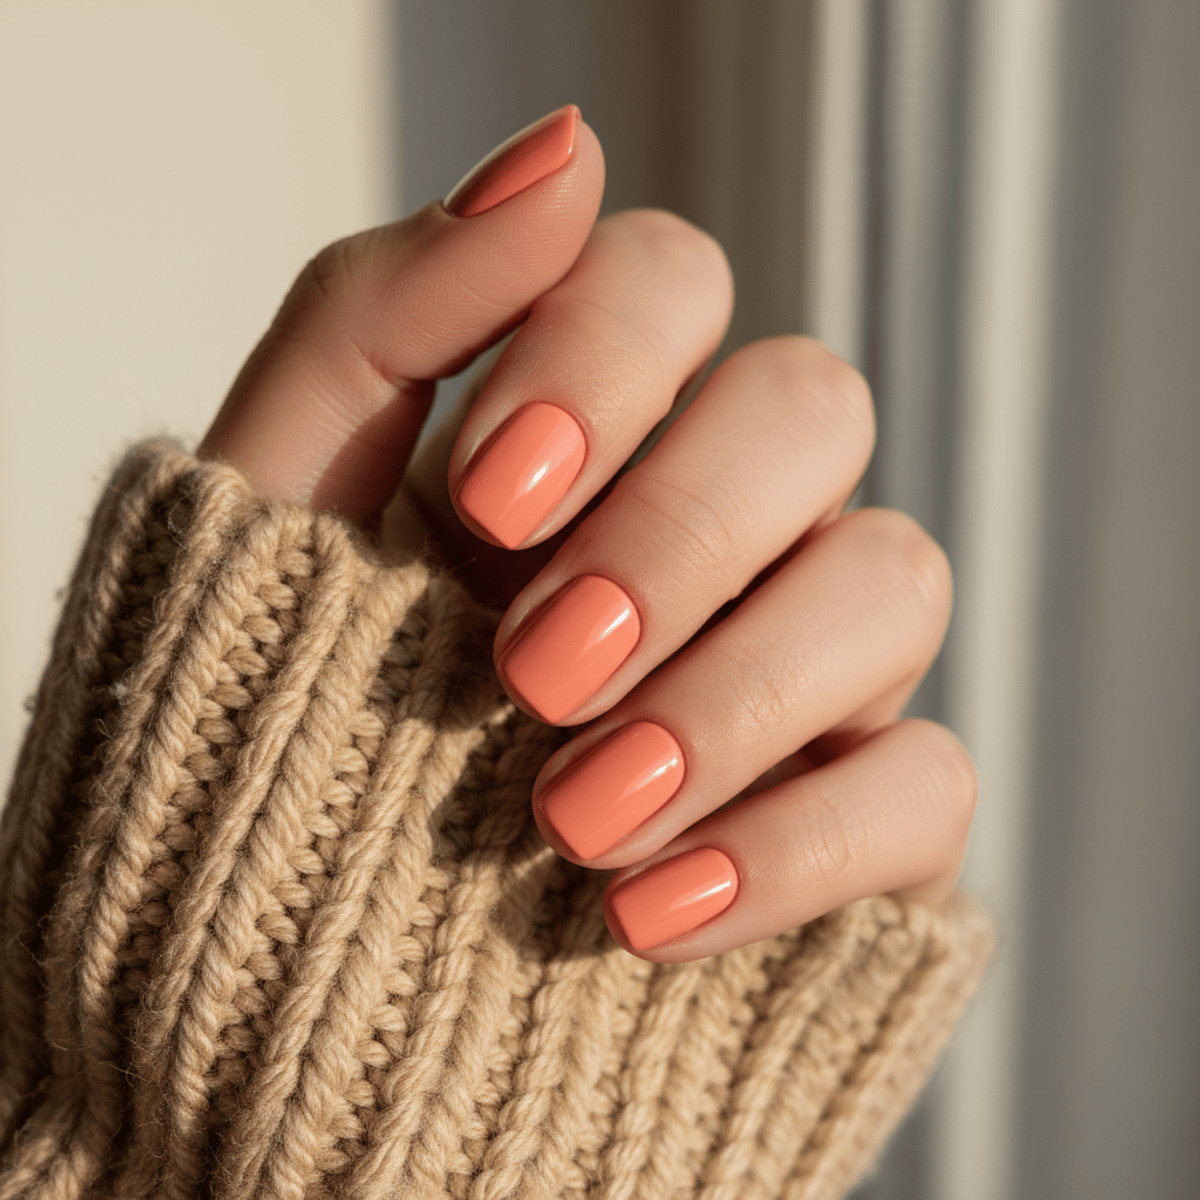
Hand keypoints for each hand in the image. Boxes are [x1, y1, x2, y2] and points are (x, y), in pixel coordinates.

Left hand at [200, 106, 975, 962]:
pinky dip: (796, 850)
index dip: (602, 360)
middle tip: (533, 671)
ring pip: (897, 582)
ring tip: (571, 818)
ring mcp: (802, 665)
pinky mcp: (853, 819)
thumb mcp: (279, 505)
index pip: (670, 279)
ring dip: (739, 694)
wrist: (285, 958)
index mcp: (584, 427)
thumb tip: (564, 151)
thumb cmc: (272, 711)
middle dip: (681, 531)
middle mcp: (717, 519)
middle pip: (810, 408)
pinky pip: (922, 789)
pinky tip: (646, 914)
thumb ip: (386, 312)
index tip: (488, 504)